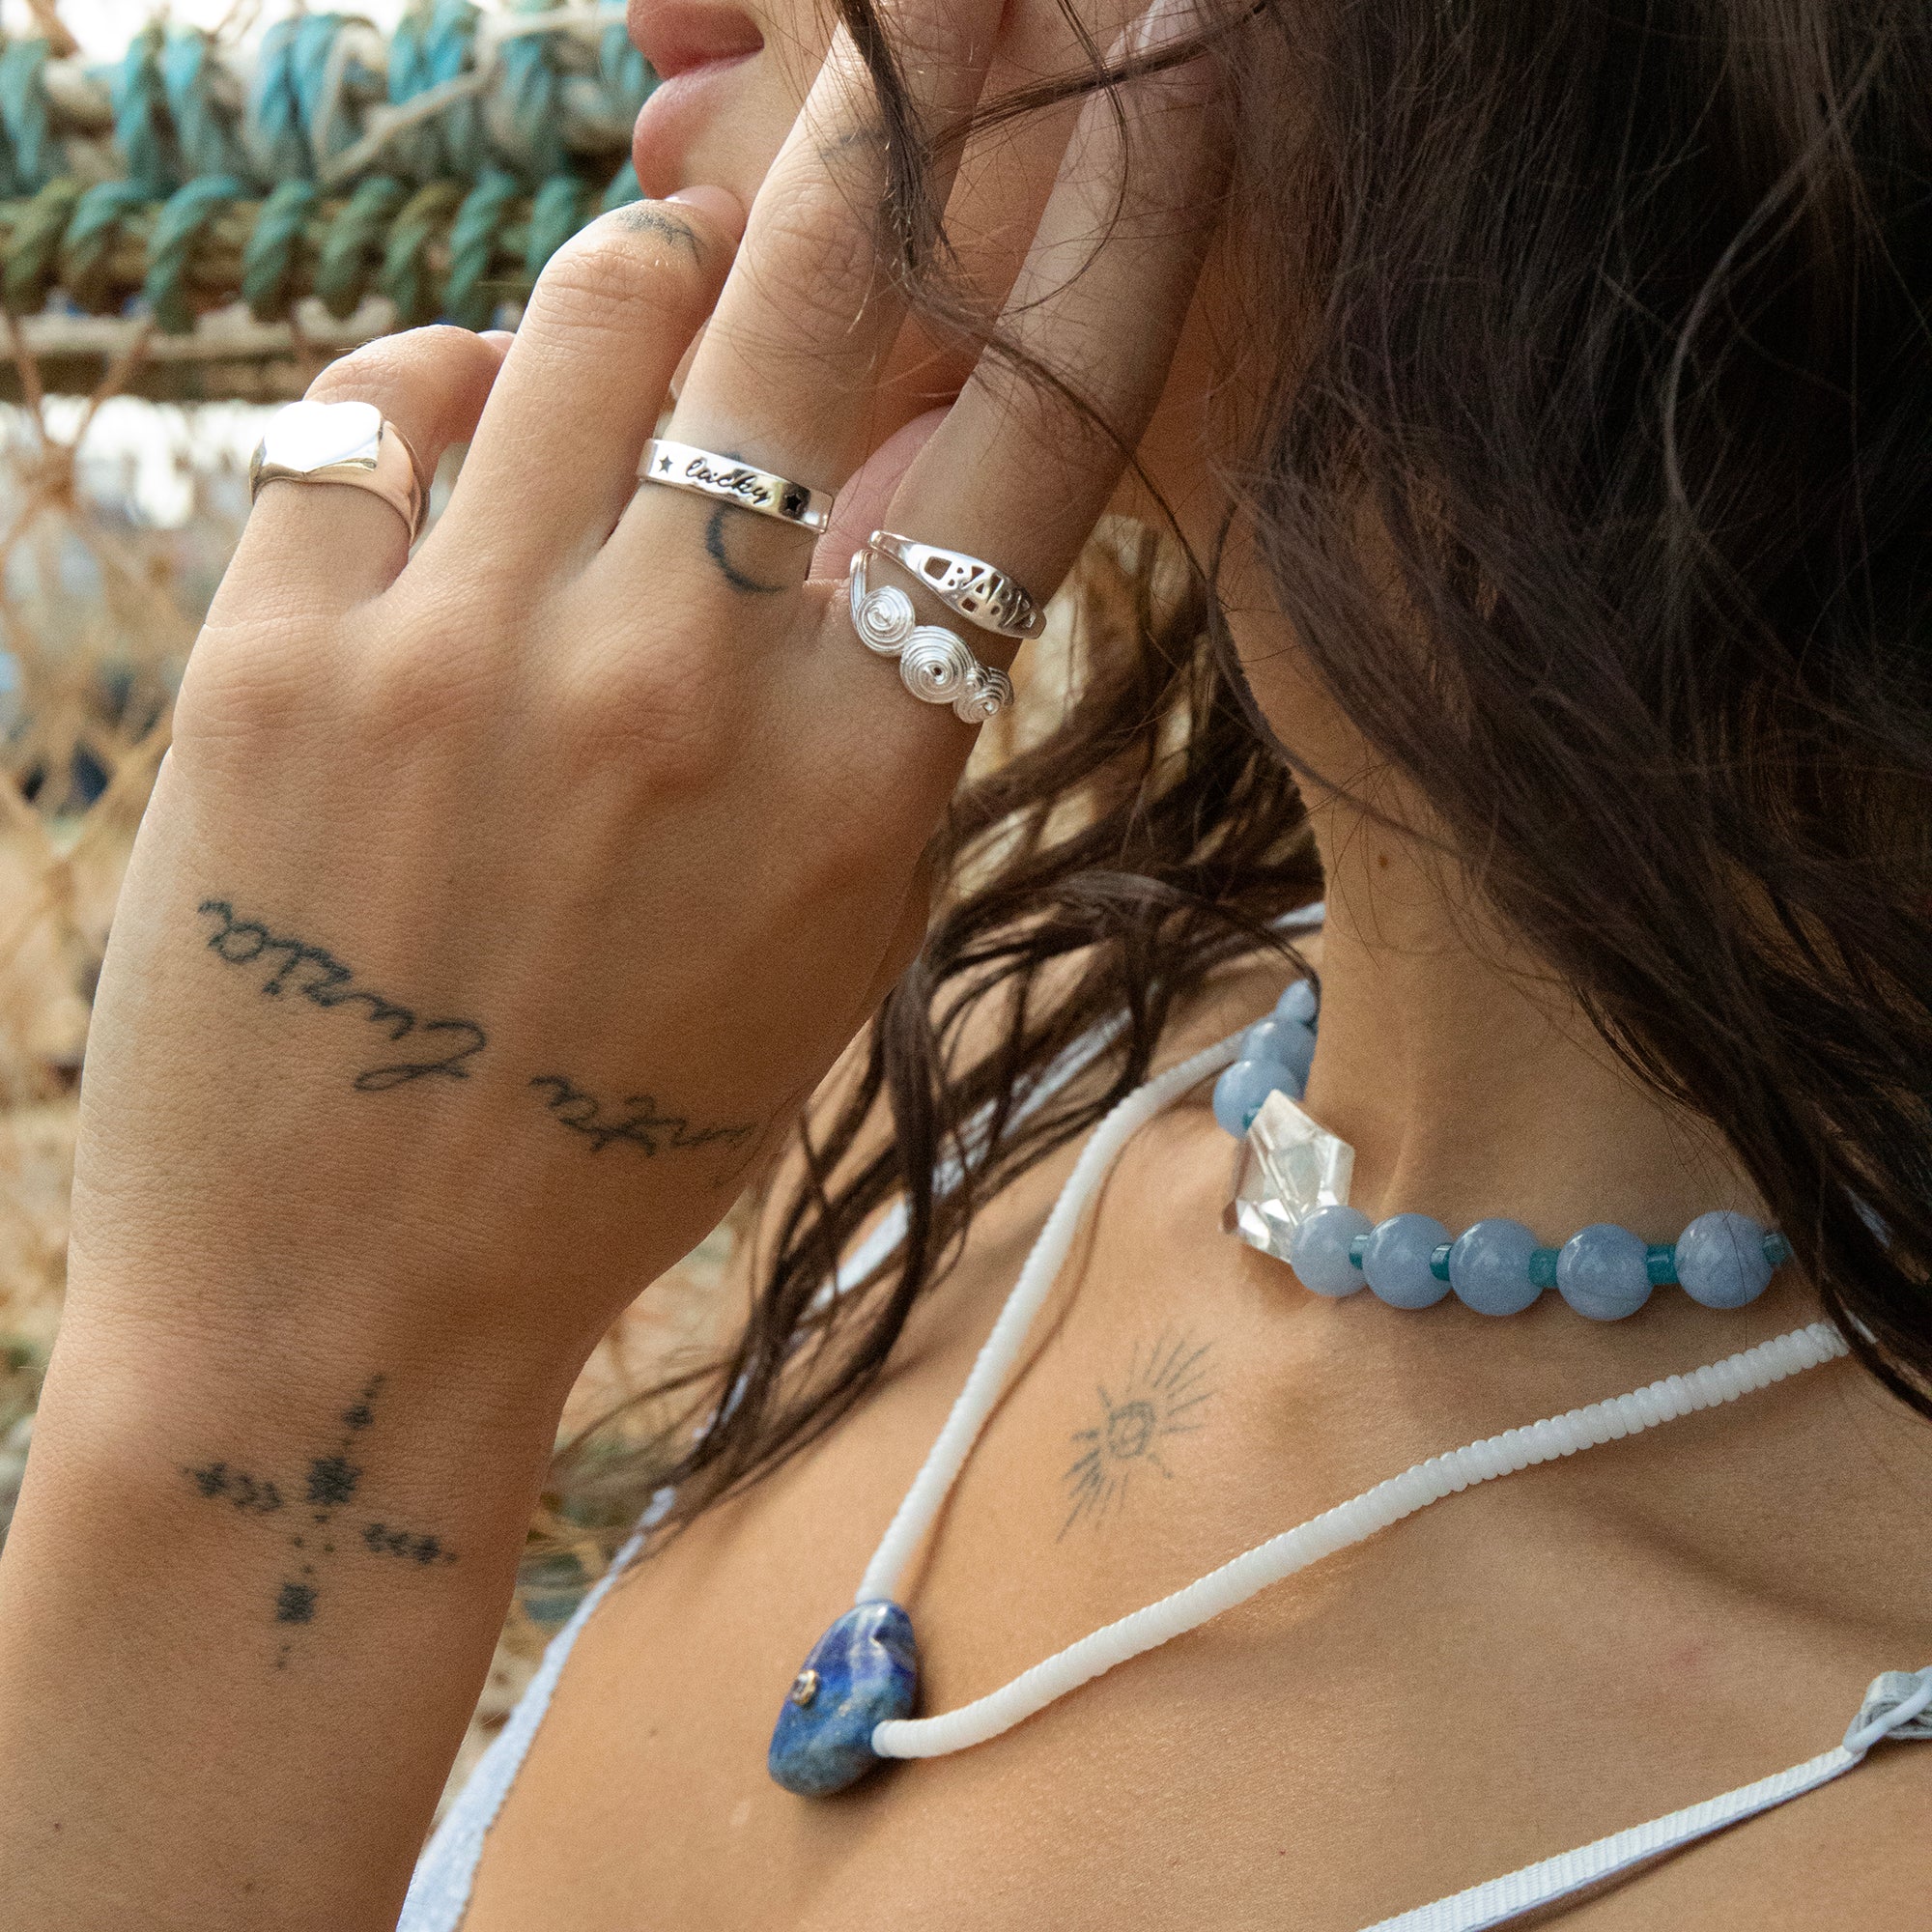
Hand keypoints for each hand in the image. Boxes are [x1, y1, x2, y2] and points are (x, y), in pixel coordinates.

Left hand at [70, 0, 1226, 1379]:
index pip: (1037, 434)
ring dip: (643, 287)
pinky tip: (452, 481)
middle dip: (882, 114)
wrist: (350, 1298)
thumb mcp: (824, 935)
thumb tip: (887, 453)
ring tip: (640, 349)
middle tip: (911, 26)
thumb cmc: (621, 1130)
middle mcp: (684, 688)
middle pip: (813, 291)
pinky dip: (435, 401)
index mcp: (863, 781)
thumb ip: (877, 700)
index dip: (1119, 218)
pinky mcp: (280, 656)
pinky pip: (383, 399)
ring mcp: (470, 658)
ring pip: (592, 299)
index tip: (1163, 68)